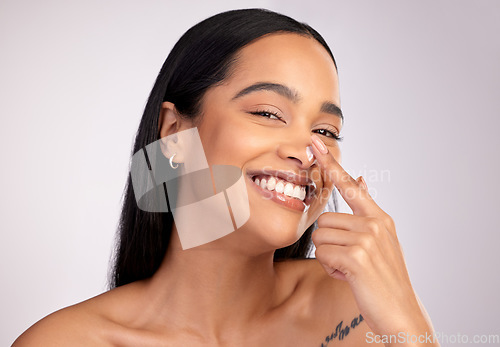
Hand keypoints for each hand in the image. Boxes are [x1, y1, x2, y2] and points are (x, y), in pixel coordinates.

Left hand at [309, 134, 435, 343]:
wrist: (400, 311)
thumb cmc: (385, 277)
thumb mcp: (383, 239)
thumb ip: (368, 211)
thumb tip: (362, 178)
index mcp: (379, 218)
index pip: (350, 185)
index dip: (331, 164)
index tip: (314, 142)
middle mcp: (374, 223)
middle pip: (324, 219)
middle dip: (329, 242)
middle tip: (348, 259)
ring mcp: (366, 239)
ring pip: (320, 237)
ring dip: (329, 256)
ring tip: (351, 268)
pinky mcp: (356, 256)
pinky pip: (323, 254)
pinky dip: (331, 269)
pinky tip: (349, 277)